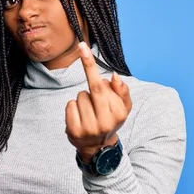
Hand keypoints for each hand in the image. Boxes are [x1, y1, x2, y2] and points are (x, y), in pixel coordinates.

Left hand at [65, 42, 132, 162]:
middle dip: (87, 69)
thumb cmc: (110, 120)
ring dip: (83, 98)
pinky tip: (80, 115)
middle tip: (82, 50)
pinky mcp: (74, 132)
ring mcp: (88, 128)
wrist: (98, 147)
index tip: (82, 46)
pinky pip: (70, 105)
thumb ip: (123, 91)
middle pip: (92, 88)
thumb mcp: (123, 107)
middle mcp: (104, 122)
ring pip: (80, 96)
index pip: (101, 84)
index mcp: (118, 113)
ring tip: (89, 109)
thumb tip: (114, 76)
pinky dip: (73, 107)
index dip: (90, 65)